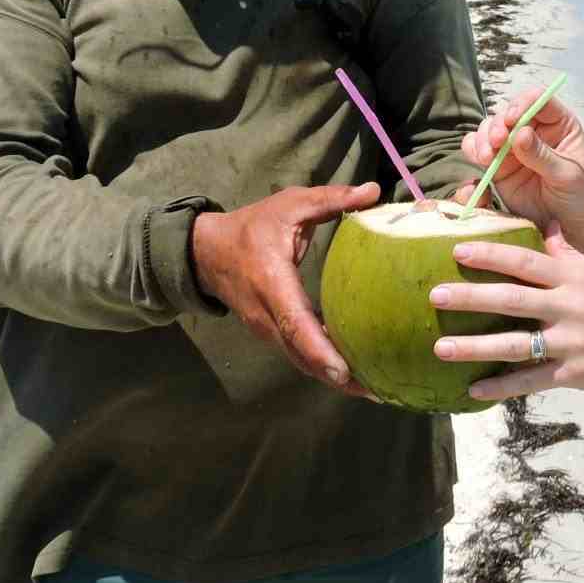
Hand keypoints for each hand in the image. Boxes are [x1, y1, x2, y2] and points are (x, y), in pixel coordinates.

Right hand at [192, 183, 381, 394]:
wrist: (207, 252)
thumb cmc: (253, 227)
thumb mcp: (289, 205)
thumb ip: (331, 199)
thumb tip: (373, 192)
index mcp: (271, 281)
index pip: (294, 321)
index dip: (319, 348)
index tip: (344, 371)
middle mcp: (266, 313)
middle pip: (301, 353)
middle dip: (336, 376)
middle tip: (377, 390)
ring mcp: (265, 329)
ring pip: (299, 360)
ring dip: (332, 377)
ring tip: (373, 388)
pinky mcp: (270, 334)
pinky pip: (297, 354)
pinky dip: (322, 366)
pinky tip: (353, 373)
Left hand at [429, 230, 583, 401]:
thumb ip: (569, 255)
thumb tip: (546, 229)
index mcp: (575, 278)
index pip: (526, 260)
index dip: (490, 254)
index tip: (457, 249)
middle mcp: (570, 307)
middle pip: (512, 300)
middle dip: (471, 297)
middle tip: (435, 294)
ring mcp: (571, 343)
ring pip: (515, 344)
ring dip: (475, 346)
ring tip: (440, 346)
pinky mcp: (573, 373)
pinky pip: (531, 381)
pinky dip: (502, 386)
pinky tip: (473, 388)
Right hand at [454, 89, 583, 241]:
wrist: (570, 231)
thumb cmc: (579, 199)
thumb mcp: (567, 176)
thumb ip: (543, 155)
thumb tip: (519, 133)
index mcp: (559, 124)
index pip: (538, 100)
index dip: (522, 104)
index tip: (512, 119)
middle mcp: (534, 131)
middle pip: (507, 114)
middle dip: (497, 126)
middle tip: (496, 143)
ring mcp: (514, 149)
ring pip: (489, 131)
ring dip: (483, 140)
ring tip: (487, 158)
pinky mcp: (499, 167)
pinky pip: (479, 153)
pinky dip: (474, 154)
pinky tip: (480, 165)